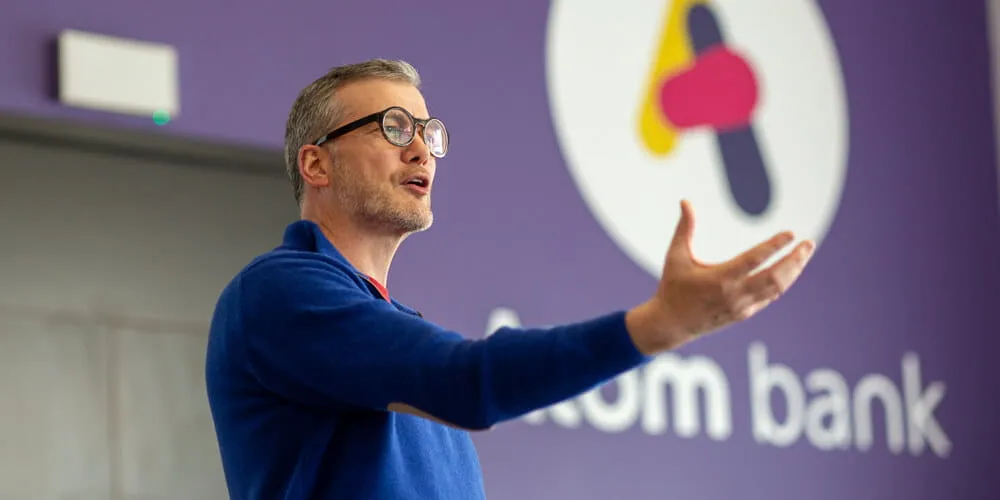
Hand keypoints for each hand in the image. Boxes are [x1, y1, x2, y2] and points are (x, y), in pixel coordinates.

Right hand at [626, 200, 814, 354]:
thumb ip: (684, 228)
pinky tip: (789, 270)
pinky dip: (781, 283)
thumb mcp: (675, 256)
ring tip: (804, 255)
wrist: (671, 325)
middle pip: (775, 278)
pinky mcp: (743, 314)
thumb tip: (685, 201)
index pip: (754, 260)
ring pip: (776, 289)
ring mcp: (741, 307)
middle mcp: (734, 294)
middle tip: (808, 244)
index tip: (790, 234)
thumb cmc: (672, 287)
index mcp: (719, 278)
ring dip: (793, 271)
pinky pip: (769, 297)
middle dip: (794, 260)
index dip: (774, 246)